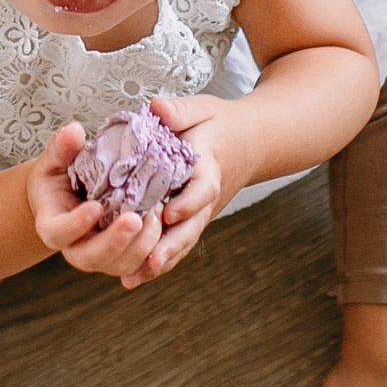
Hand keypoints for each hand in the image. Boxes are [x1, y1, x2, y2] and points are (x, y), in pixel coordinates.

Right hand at [27, 122, 168, 280]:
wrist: (72, 194)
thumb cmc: (62, 174)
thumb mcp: (57, 158)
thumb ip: (61, 147)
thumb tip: (73, 131)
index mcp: (52, 224)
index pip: (57, 232)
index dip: (75, 224)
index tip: (96, 206)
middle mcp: (74, 248)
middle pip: (89, 257)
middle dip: (115, 241)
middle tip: (137, 218)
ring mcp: (99, 257)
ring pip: (119, 265)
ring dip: (140, 246)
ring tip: (155, 216)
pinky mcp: (121, 259)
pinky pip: (138, 265)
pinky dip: (154, 252)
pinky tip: (166, 228)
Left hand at [119, 96, 242, 290]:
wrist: (251, 142)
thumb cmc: (220, 124)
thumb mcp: (203, 109)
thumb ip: (180, 111)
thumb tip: (158, 109)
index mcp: (208, 167)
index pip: (201, 187)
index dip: (187, 201)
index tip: (169, 212)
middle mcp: (205, 196)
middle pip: (192, 224)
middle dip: (172, 244)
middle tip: (151, 259)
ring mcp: (200, 211)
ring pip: (184, 239)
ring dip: (163, 259)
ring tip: (137, 276)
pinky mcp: (192, 219)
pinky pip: (178, 243)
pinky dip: (161, 261)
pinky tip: (135, 277)